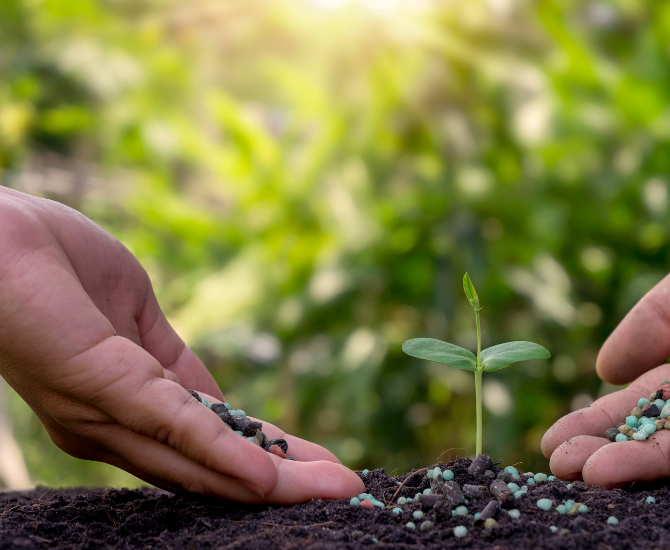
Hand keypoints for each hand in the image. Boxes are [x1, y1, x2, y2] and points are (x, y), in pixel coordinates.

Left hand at [0, 187, 363, 502]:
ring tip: (335, 490)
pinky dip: (227, 457)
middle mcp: (115, 427)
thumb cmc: (45, 261)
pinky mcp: (104, 390)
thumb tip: (218, 401)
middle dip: (285, 484)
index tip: (321, 471)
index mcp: (125, 404)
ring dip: (274, 483)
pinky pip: (177, 428)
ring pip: (203, 462)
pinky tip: (272, 477)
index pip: (209, 442)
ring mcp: (108, 414)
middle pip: (213, 469)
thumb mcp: (135, 315)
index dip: (268, 458)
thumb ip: (173, 365)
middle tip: (350, 495)